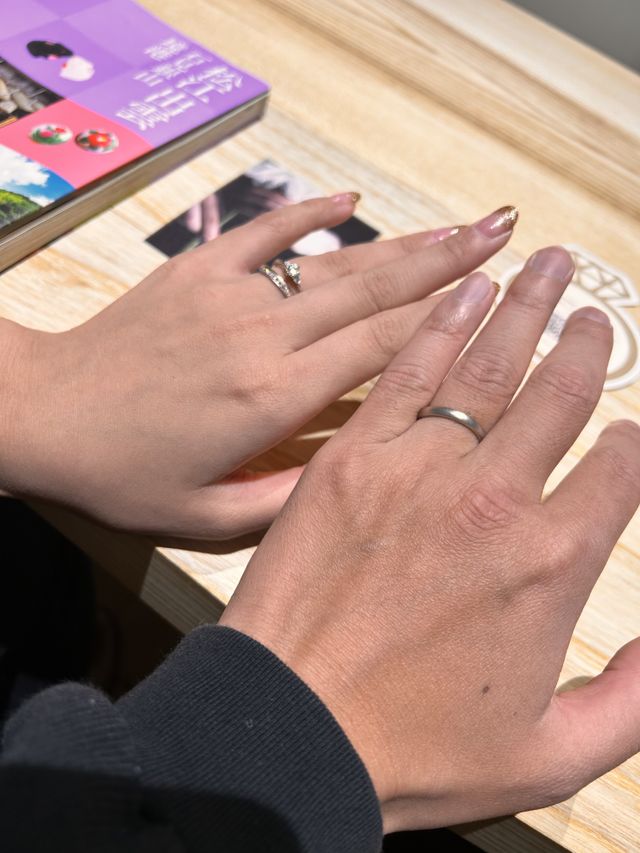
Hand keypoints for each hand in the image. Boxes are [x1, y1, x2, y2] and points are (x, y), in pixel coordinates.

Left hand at [0, 196, 515, 537]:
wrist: (43, 416)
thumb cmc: (124, 476)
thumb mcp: (205, 519)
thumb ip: (289, 502)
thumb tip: (361, 477)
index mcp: (272, 400)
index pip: (381, 351)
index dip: (444, 323)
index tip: (496, 300)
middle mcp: (263, 337)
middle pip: (373, 293)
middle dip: (448, 264)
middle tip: (506, 236)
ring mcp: (230, 295)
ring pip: (334, 263)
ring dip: (403, 242)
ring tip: (460, 224)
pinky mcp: (198, 270)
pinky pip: (267, 232)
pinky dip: (311, 213)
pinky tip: (352, 198)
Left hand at [221, 246, 639, 829]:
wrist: (289, 734)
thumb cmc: (415, 754)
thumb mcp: (553, 757)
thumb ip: (633, 701)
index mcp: (550, 561)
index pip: (619, 466)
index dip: (632, 437)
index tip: (630, 423)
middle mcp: (491, 499)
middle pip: (556, 396)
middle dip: (582, 345)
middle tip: (593, 308)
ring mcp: (415, 469)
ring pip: (486, 367)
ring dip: (522, 309)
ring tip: (546, 265)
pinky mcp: (348, 459)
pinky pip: (403, 373)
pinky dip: (438, 326)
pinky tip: (461, 292)